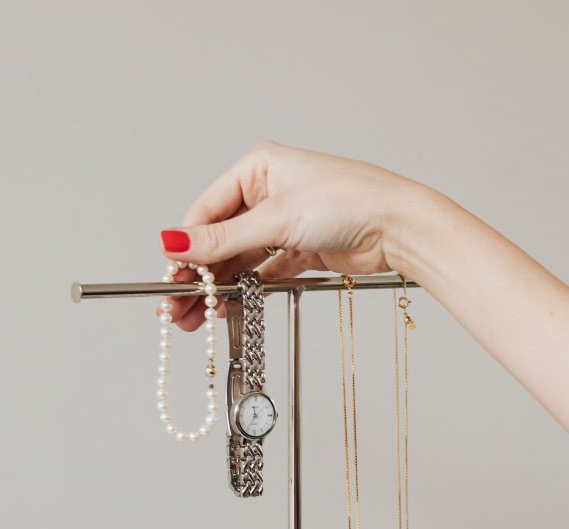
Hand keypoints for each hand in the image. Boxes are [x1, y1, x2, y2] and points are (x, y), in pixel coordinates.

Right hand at [157, 141, 419, 330]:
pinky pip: (264, 272)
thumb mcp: (276, 220)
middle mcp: (269, 193)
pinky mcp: (302, 249)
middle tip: (176, 307)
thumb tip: (174, 243)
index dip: (187, 247)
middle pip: (221, 239)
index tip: (170, 277)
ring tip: (197, 318)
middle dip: (198, 275)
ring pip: (241, 259)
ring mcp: (286, 223)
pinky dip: (247, 290)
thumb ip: (223, 238)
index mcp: (258, 169)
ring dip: (219, 288)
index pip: (207, 211)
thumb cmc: (348, 202)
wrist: (398, 227)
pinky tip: (229, 308)